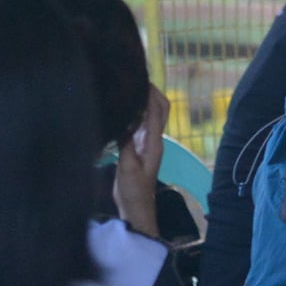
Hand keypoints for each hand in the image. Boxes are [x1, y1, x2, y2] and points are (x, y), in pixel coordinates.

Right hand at [113, 85, 168, 237]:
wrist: (136, 207)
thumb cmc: (133, 190)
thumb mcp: (127, 167)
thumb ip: (126, 144)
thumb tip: (125, 121)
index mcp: (154, 143)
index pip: (155, 112)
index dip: (150, 94)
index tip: (141, 78)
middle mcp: (154, 139)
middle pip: (160, 109)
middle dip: (153, 92)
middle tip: (138, 78)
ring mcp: (148, 142)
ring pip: (151, 115)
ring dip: (145, 100)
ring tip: (130, 87)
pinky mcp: (140, 147)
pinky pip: (141, 124)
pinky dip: (136, 112)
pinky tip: (125, 108)